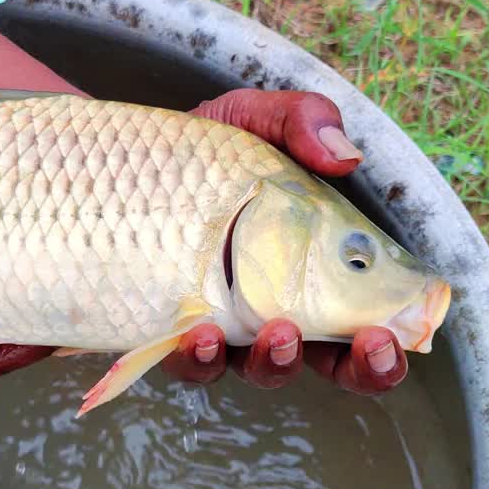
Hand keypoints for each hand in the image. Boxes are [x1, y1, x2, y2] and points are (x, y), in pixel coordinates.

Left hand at [161, 89, 408, 394]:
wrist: (93, 165)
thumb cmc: (185, 150)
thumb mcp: (246, 118)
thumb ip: (297, 121)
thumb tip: (345, 155)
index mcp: (301, 270)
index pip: (356, 323)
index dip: (382, 345)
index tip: (395, 333)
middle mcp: (260, 310)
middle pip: (321, 361)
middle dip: (355, 370)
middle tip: (369, 348)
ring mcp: (208, 327)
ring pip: (250, 370)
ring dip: (274, 362)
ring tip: (278, 332)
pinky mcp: (152, 335)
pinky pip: (178, 363)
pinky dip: (195, 355)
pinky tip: (197, 332)